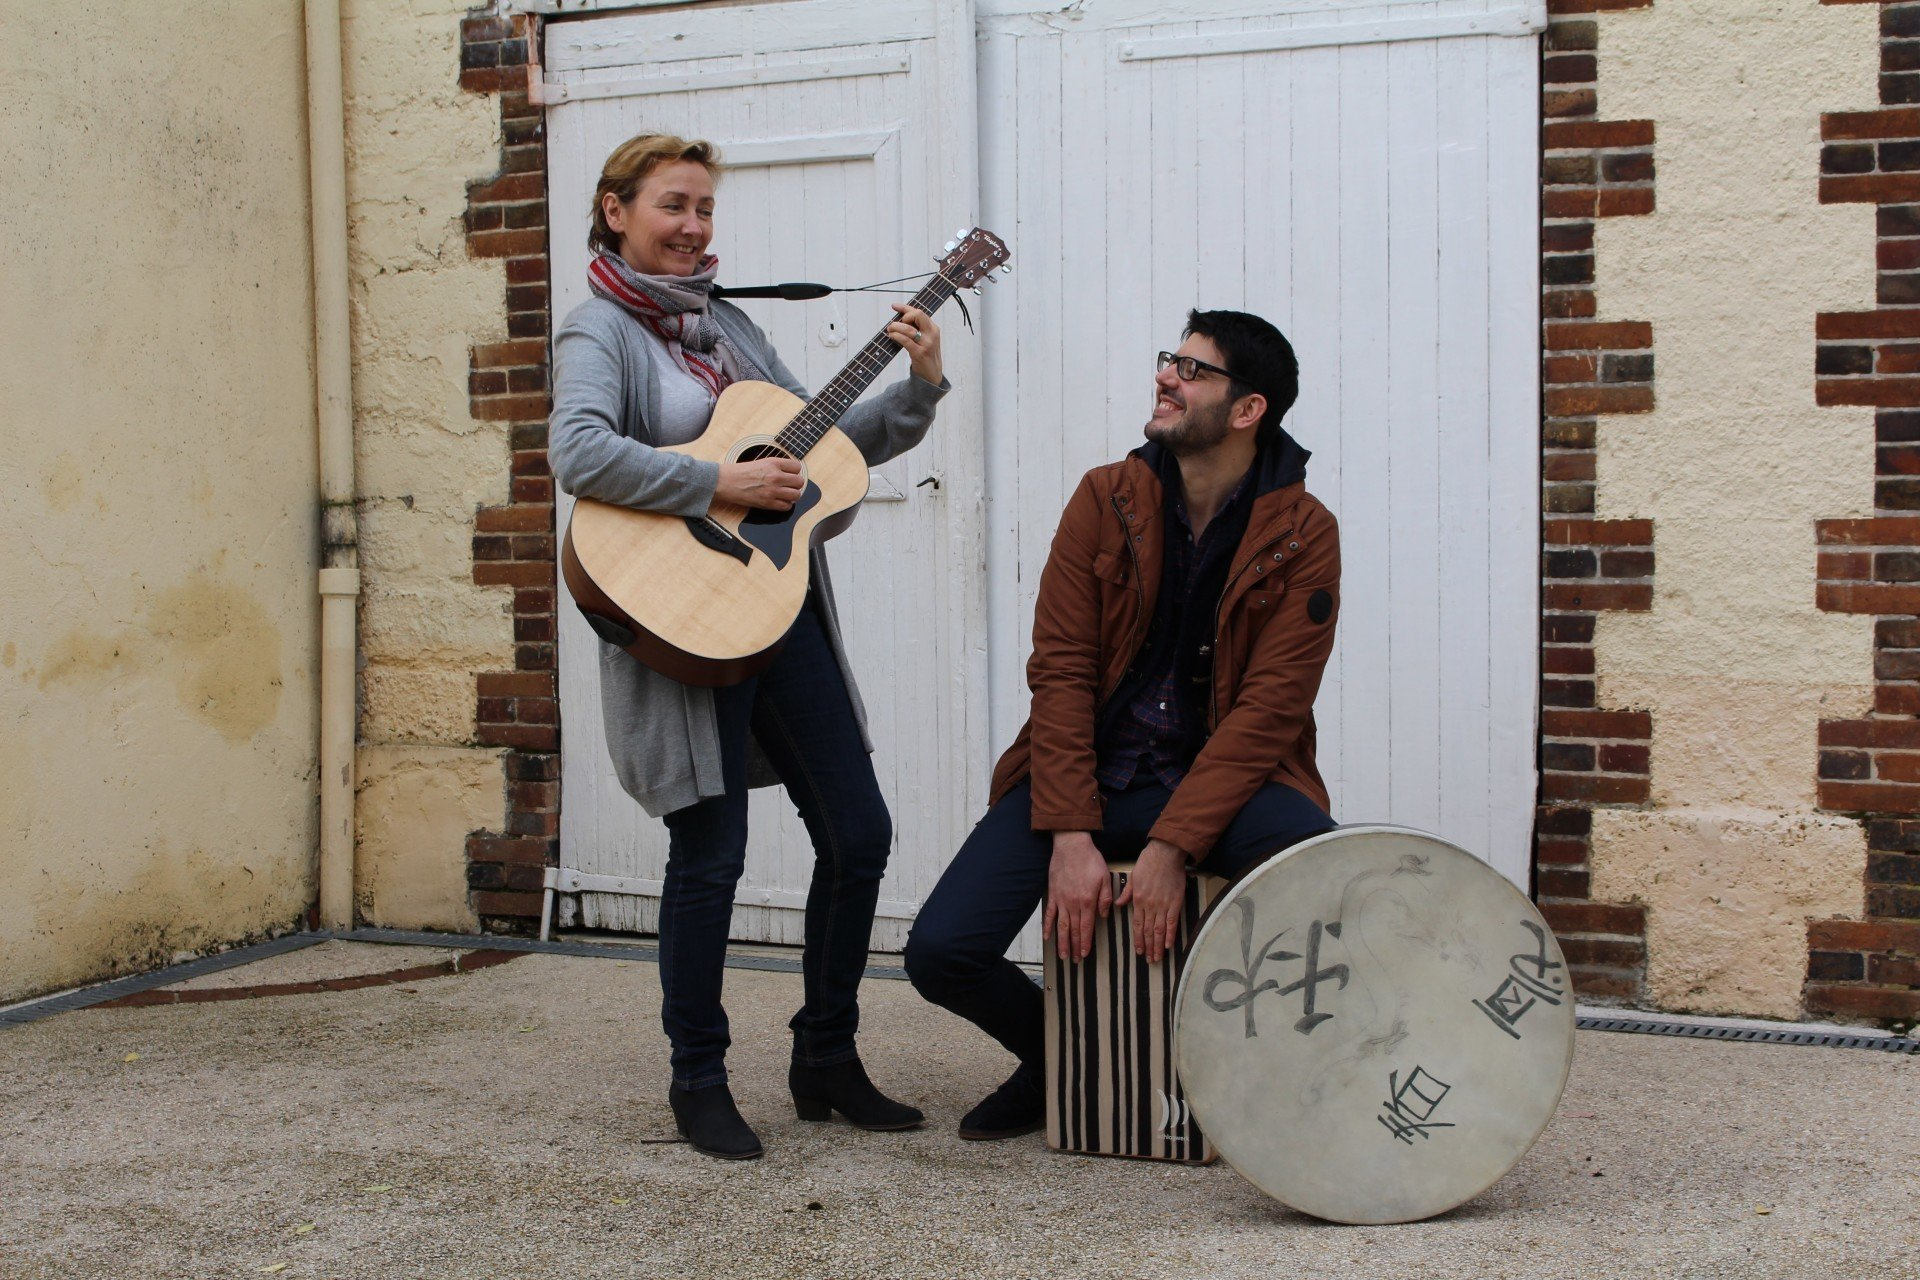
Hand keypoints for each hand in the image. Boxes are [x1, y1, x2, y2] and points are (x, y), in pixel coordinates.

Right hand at [715, 456, 803, 510]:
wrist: (726, 482)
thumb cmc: (740, 472)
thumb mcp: (761, 462)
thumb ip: (776, 466)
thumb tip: (790, 472)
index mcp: (773, 463)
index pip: (797, 467)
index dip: (794, 471)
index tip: (790, 474)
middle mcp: (775, 476)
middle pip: (799, 481)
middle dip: (795, 484)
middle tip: (789, 485)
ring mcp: (772, 490)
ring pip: (796, 495)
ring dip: (792, 495)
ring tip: (786, 494)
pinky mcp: (768, 503)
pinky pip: (787, 506)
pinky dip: (785, 505)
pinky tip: (779, 501)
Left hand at [886, 304, 942, 384]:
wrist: (932, 375)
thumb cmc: (926, 356)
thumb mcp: (926, 339)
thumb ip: (918, 329)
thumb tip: (901, 318)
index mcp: (933, 328)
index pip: (919, 312)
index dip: (905, 307)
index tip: (894, 306)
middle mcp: (932, 334)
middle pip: (918, 315)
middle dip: (904, 316)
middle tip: (895, 324)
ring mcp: (927, 344)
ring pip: (908, 328)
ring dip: (895, 327)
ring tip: (890, 330)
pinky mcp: (920, 353)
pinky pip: (905, 340)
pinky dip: (896, 336)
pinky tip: (892, 336)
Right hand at [1043, 831, 1111, 963]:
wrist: (1071, 845)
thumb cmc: (1090, 860)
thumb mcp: (1105, 877)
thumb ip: (1105, 898)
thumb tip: (1103, 915)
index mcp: (1087, 901)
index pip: (1086, 927)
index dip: (1085, 943)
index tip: (1084, 954)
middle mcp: (1073, 904)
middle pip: (1073, 930)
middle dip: (1074, 947)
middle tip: (1074, 961)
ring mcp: (1061, 900)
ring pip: (1060, 926)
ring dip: (1061, 942)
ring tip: (1062, 955)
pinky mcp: (1052, 894)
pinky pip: (1049, 914)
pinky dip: (1047, 927)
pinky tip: (1047, 937)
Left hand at [1114, 839, 1188, 964]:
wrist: (1165, 853)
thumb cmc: (1148, 862)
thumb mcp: (1132, 876)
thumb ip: (1126, 893)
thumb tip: (1118, 905)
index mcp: (1137, 899)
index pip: (1137, 925)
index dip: (1138, 940)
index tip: (1139, 951)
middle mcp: (1149, 905)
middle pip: (1148, 931)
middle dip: (1148, 947)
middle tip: (1149, 961)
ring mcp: (1162, 905)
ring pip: (1159, 930)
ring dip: (1157, 946)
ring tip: (1157, 958)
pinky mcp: (1175, 902)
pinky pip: (1172, 922)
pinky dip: (1170, 935)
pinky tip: (1168, 946)